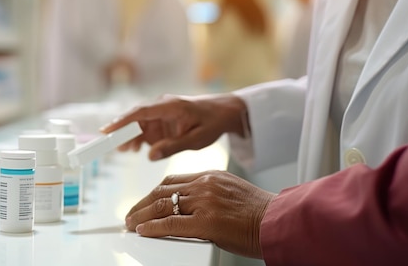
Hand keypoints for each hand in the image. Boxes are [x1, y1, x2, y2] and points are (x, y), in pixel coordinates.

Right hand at [100, 94, 248, 159]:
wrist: (223, 113)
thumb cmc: (212, 123)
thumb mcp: (196, 139)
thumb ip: (173, 147)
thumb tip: (150, 156)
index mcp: (170, 106)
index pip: (140, 112)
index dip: (122, 121)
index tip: (107, 131)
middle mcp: (161, 106)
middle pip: (135, 118)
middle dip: (121, 131)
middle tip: (110, 146)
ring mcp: (160, 113)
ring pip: (138, 124)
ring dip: (129, 137)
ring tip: (125, 150)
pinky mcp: (161, 121)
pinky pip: (145, 129)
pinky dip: (138, 138)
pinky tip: (134, 149)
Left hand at [125, 170, 275, 258]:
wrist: (278, 221)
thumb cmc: (259, 213)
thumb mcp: (232, 192)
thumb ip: (209, 194)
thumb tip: (189, 207)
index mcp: (211, 176)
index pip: (172, 181)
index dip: (153, 192)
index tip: (144, 201)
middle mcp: (205, 184)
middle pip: (162, 191)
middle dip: (141, 204)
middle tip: (130, 214)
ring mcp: (205, 202)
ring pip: (162, 205)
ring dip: (141, 216)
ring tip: (130, 224)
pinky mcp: (206, 222)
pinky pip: (170, 224)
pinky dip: (152, 228)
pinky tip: (143, 231)